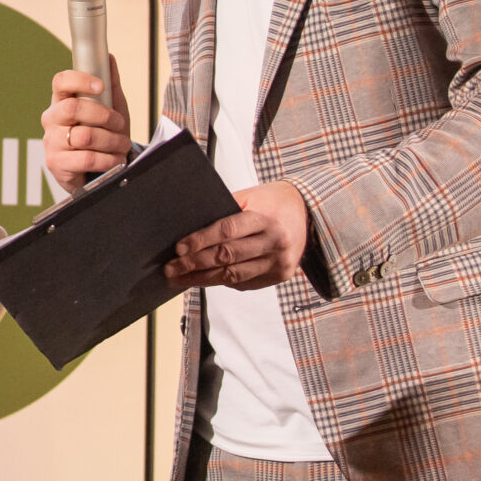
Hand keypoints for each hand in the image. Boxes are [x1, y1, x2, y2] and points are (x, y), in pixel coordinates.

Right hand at [42, 59, 130, 195]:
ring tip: (122, 145)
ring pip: (84, 136)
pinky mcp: (56, 163)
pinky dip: (108, 160)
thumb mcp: (110, 109)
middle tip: (119, 123)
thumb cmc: (101, 135)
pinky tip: (116, 159)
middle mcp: (51, 119)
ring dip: (111, 141)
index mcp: (61, 101)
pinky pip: (87, 158)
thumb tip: (109, 57)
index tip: (100, 86)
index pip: (60, 82)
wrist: (96, 171)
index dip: (79, 80)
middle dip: (104, 116)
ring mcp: (51, 142)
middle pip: (73, 108)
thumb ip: (110, 85)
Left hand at [165, 182, 308, 291]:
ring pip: (234, 275)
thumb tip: (189, 230)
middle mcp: (274, 242)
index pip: (226, 231)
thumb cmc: (272, 201)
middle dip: (195, 264)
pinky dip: (223, 281)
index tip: (179, 248)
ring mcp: (279, 262)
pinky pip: (245, 282)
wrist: (309, 212)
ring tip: (180, 279)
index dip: (200, 241)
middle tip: (171, 268)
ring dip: (203, 279)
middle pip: (227, 257)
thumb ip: (224, 212)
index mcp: (265, 218)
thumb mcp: (250, 197)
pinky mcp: (280, 275)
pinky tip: (204, 279)